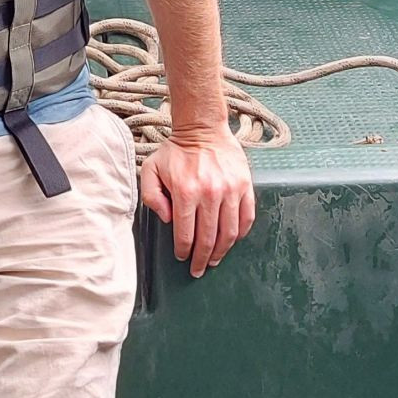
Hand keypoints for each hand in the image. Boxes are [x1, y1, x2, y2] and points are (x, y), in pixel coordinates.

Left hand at [139, 126, 255, 276]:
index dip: (183, 251)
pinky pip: (246, 217)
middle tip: (199, 269)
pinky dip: (240, 233)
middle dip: (202, 259)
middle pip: (208, 238)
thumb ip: (152, 197)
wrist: (203, 128)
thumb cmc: (176, 151)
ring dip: (222, 251)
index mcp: (186, 192)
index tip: (182, 257)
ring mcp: (230, 190)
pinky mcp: (245, 185)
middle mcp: (210, 193)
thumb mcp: (151, 169)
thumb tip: (167, 220)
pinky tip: (232, 240)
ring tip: (215, 259)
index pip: (185, 234)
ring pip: (229, 233)